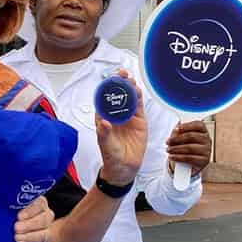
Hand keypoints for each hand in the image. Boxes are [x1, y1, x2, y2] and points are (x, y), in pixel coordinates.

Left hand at [13, 195, 53, 241]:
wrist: (12, 230)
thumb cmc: (11, 215)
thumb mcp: (10, 207)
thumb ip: (9, 205)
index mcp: (39, 204)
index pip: (40, 204)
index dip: (30, 211)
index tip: (19, 216)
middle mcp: (45, 217)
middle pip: (43, 220)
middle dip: (29, 225)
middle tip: (16, 228)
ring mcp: (44, 231)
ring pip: (42, 235)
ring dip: (28, 237)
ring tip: (16, 237)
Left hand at [94, 69, 147, 185]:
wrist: (124, 168)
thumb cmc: (111, 156)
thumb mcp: (106, 145)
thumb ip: (104, 134)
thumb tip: (103, 123)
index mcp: (103, 118)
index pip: (103, 100)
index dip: (106, 88)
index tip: (107, 80)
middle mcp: (115, 115)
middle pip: (117, 95)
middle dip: (118, 84)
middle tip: (121, 74)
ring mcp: (127, 117)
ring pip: (128, 98)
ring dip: (129, 87)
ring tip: (130, 79)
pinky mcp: (138, 121)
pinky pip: (138, 106)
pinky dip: (138, 98)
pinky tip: (138, 90)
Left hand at [166, 121, 211, 175]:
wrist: (190, 164)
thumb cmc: (186, 147)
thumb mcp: (182, 138)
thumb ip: (178, 133)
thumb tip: (175, 131)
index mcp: (203, 131)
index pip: (198, 125)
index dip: (187, 126)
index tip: (176, 129)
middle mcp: (207, 140)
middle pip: (192, 136)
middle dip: (177, 139)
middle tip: (168, 142)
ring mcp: (207, 150)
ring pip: (190, 148)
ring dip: (176, 149)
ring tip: (168, 150)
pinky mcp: (204, 160)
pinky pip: (190, 158)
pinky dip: (179, 157)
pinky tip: (172, 157)